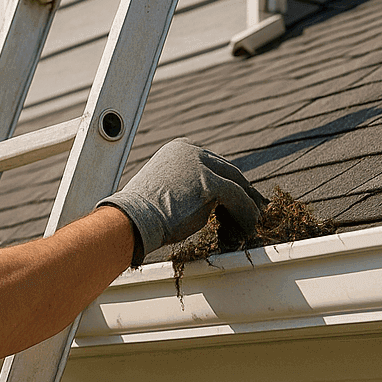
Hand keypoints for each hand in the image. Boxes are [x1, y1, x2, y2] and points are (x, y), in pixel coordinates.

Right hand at [97, 138, 265, 265]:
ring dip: (245, 209)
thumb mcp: (163, 189)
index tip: (238, 199)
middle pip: (229, 172)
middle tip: (252, 212)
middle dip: (243, 194)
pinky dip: (245, 217)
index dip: (228, 184)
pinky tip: (243, 232)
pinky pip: (240, 200)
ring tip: (246, 227)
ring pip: (237, 186)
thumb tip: (203, 202)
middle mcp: (192, 151)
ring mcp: (202, 166)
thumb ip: (184, 186)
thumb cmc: (139, 214)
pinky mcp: (212, 184)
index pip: (214, 165)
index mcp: (179, 149)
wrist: (129, 220)